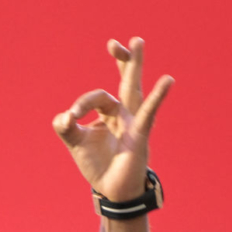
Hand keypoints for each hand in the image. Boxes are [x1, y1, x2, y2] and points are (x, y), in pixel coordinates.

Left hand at [53, 37, 173, 201]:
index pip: (97, 97)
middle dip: (122, 60)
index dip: (82, 104)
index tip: (70, 118)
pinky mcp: (140, 135)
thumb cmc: (97, 163)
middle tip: (115, 42)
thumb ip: (65, 128)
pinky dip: (156, 97)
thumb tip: (64, 117)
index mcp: (109, 112)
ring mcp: (134, 122)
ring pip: (134, 90)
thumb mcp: (75, 142)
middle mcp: (125, 113)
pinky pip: (148, 113)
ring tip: (137, 42)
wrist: (111, 189)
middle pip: (125, 80)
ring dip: (134, 66)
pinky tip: (167, 80)